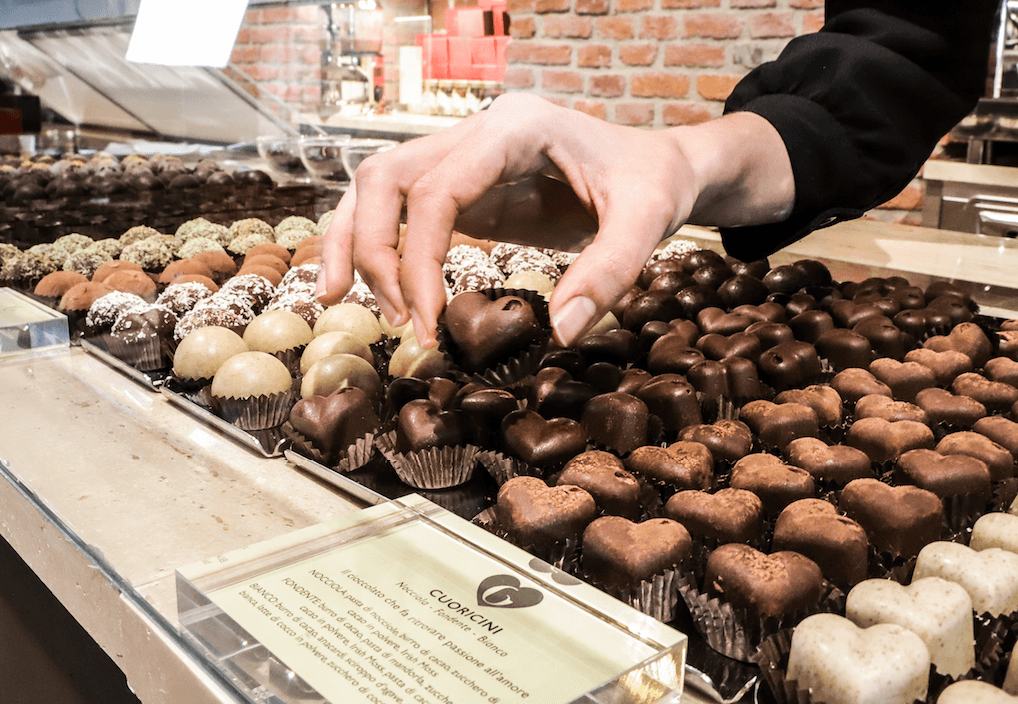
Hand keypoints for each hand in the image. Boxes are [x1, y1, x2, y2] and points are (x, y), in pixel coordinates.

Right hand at [318, 93, 793, 347]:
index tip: (428, 323)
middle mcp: (477, 131)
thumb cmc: (655, 185)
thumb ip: (608, 274)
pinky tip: (370, 287)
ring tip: (357, 305)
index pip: (437, 189)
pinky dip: (375, 243)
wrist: (660, 166)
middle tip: (398, 320)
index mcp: (516, 128)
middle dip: (376, 252)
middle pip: (385, 177)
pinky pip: (398, 206)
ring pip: (376, 185)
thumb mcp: (648, 223)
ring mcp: (464, 153)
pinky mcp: (462, 184)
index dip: (419, 260)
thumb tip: (559, 335)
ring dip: (358, 244)